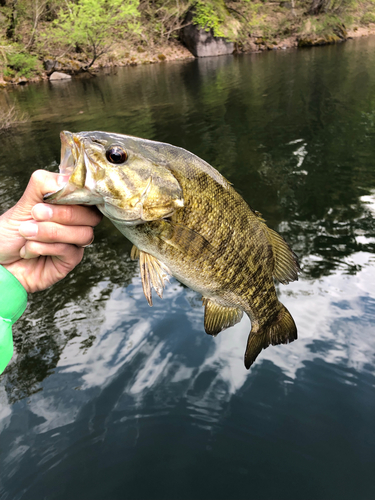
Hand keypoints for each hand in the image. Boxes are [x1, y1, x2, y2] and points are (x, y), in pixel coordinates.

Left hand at [0, 170, 101, 292]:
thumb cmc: (11, 233)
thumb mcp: (25, 202)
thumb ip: (44, 185)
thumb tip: (68, 179)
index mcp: (70, 204)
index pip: (89, 195)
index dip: (77, 194)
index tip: (52, 196)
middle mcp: (77, 223)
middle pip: (91, 215)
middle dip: (61, 214)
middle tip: (35, 214)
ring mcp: (76, 242)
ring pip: (82, 233)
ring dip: (49, 232)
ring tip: (26, 233)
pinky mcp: (71, 260)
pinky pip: (69, 250)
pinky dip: (44, 248)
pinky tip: (29, 250)